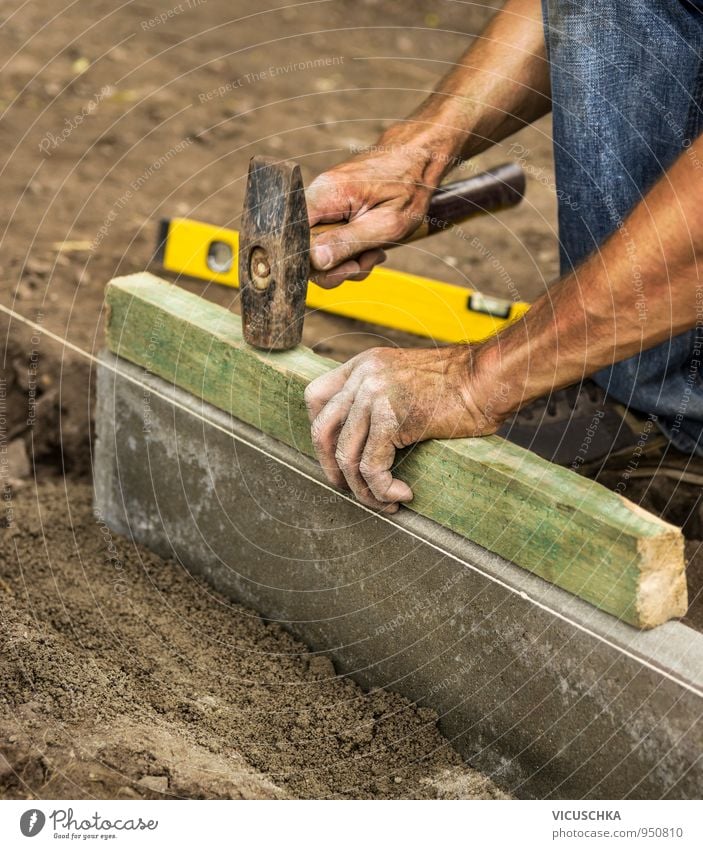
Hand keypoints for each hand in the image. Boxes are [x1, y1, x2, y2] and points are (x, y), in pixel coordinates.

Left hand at [304, 345, 503, 511]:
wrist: (489, 379)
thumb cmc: (461, 386)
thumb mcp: (407, 380)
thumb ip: (380, 398)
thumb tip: (365, 439)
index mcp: (364, 365)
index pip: (316, 397)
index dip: (320, 433)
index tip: (335, 457)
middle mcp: (364, 377)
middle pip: (322, 430)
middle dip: (332, 467)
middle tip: (352, 489)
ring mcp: (375, 395)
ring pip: (347, 456)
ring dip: (363, 489)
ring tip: (385, 502)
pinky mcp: (391, 418)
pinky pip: (372, 467)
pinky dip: (383, 490)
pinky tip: (402, 494)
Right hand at [305, 144, 438, 287]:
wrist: (418, 159)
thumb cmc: (409, 185)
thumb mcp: (385, 224)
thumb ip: (347, 243)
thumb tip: (315, 261)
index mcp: (325, 195)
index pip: (294, 239)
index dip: (314, 264)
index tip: (346, 268)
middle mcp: (317, 197)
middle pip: (305, 250)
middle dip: (336, 266)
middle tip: (365, 263)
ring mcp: (323, 205)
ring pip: (320, 251)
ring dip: (349, 261)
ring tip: (375, 250)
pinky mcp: (331, 211)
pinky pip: (330, 242)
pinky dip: (351, 252)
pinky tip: (371, 245)